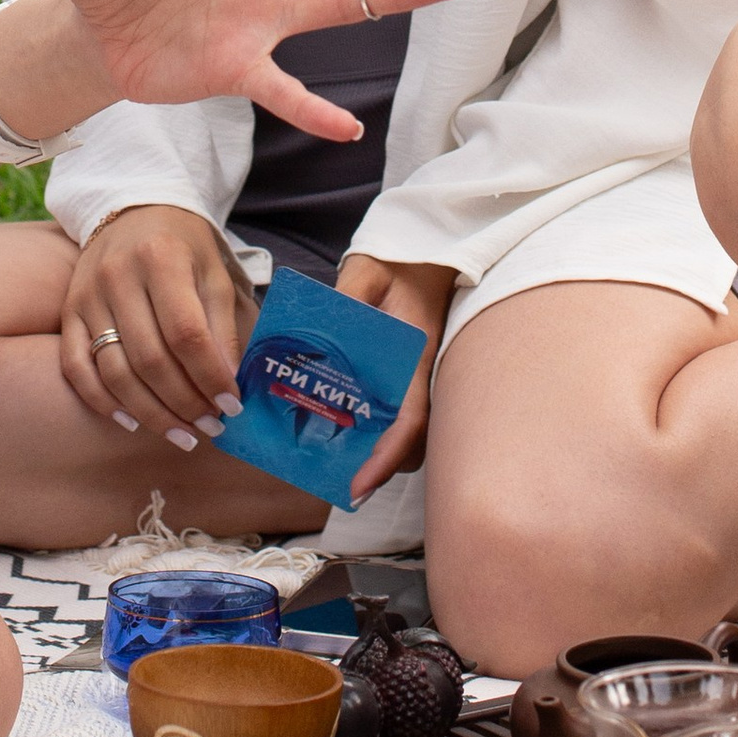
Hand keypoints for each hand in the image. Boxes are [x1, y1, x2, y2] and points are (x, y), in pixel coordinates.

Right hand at [60, 206, 257, 443]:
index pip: (186, 333)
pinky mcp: (69, 312)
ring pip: (114, 372)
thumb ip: (223, 327)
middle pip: (150, 359)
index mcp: (162, 258)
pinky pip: (77, 368)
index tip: (232, 406)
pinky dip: (103, 402)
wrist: (132, 211)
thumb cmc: (182, 246)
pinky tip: (132, 421)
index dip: (210, 376)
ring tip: (182, 435)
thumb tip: (230, 387)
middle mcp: (118, 276)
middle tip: (211, 427)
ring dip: (151, 413)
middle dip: (185, 403)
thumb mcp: (213, 273)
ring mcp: (87, 296)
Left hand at [333, 255, 455, 503]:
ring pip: (407, 433)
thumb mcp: (364, 276)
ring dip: (378, 451)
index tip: (356, 487)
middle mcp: (422, 377)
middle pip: (410, 442)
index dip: (385, 461)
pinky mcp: (411, 374)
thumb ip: (342, 301)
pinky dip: (378, 429)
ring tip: (334, 456)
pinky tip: (344, 422)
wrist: (427, 249)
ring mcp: (420, 378)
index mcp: (415, 358)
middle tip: (336, 477)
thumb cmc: (396, 262)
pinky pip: (399, 413)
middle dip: (379, 467)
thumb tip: (311, 334)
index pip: (409, 424)